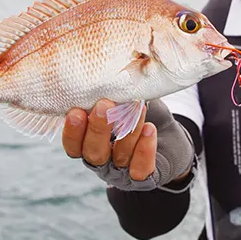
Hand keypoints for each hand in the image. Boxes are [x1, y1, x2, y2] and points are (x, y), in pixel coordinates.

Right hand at [62, 99, 194, 190]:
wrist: (168, 138)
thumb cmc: (137, 112)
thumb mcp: (122, 99)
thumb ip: (111, 90)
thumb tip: (108, 63)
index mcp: (88, 143)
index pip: (73, 145)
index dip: (72, 132)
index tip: (75, 111)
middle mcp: (102, 160)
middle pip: (93, 152)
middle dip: (97, 128)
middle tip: (104, 105)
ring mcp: (122, 171)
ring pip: (119, 155)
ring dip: (128, 130)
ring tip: (137, 107)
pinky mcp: (144, 176)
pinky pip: (141, 168)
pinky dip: (144, 149)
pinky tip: (149, 129)